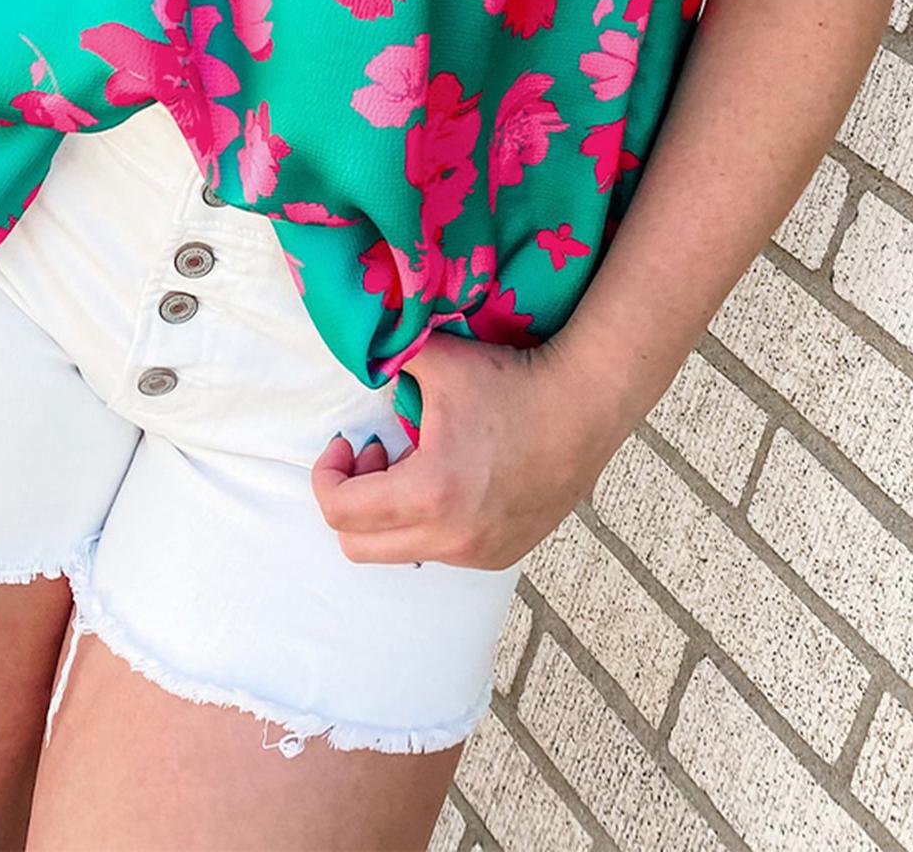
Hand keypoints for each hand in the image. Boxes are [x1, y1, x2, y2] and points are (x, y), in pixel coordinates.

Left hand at [309, 331, 620, 571]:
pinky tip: (452, 479)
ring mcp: (479, 554)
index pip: (341, 512)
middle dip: (352, 500)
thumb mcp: (439, 360)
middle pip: (359, 547)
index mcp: (429, 494)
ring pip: (402, 551)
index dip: (327, 476)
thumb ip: (387, 356)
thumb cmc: (512, 381)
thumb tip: (356, 357)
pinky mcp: (502, 555)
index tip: (346, 443)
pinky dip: (429, 523)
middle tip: (376, 455)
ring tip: (416, 462)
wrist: (585, 405)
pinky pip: (441, 551)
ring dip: (391, 512)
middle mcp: (452, 538)